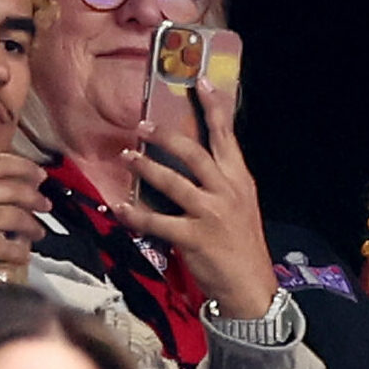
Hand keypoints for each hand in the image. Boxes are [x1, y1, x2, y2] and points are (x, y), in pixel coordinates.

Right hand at [0, 152, 46, 274]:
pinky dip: (19, 250)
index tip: (39, 175)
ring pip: (13, 217)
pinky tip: (23, 253)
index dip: (25, 168)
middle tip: (45, 206)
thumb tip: (2, 183)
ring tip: (38, 232)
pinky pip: (4, 246)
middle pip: (12, 189)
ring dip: (32, 226)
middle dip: (35, 198)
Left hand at [117, 73, 278, 318]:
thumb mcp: (240, 207)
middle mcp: (227, 191)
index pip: (226, 137)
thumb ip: (220, 184)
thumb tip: (191, 164)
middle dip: (165, 136)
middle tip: (142, 125)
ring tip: (127, 156)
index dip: (214, 107)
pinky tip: (119, 208)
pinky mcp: (192, 237)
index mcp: (240, 181)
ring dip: (144, 168)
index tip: (200, 81)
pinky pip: (155, 220)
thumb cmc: (242, 246)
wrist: (250, 287)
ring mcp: (210, 213)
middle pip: (193, 153)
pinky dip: (134, 214)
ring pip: (171, 181)